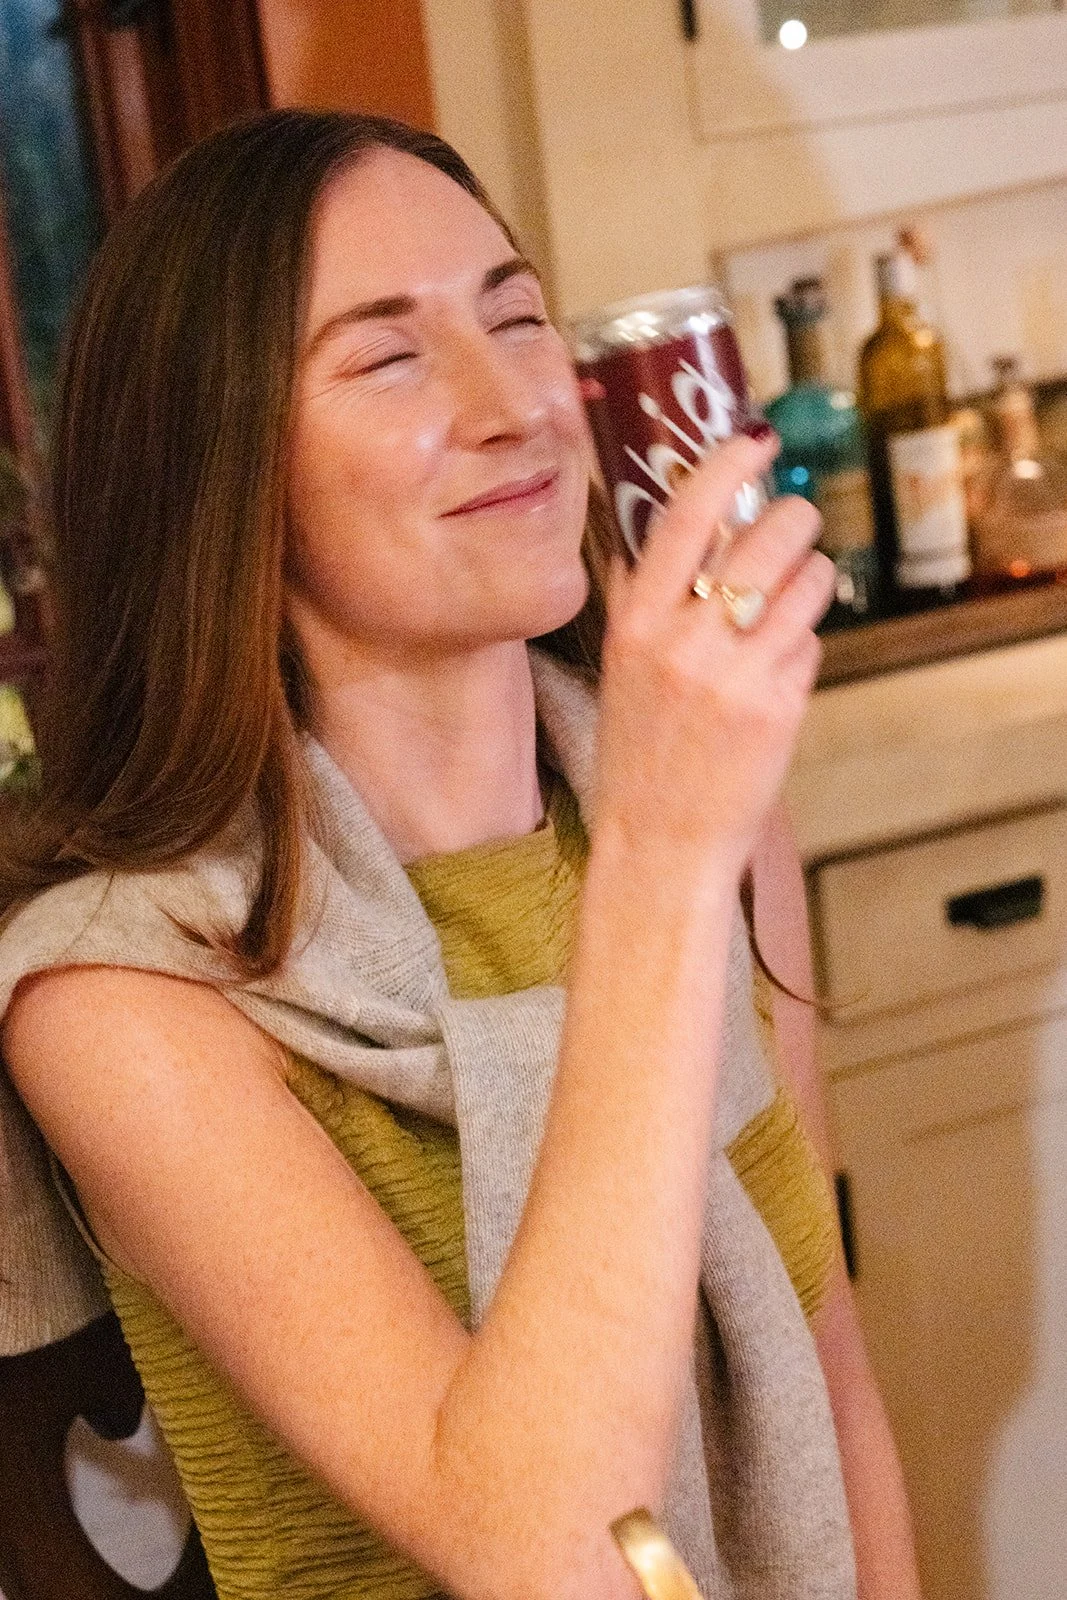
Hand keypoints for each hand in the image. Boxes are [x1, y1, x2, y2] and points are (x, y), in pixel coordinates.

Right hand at [595, 431, 832, 880]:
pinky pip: (810, 644)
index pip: (687, 515)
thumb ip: (635, 601)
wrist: (659, 845)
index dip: (729, 465)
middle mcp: (685, 641)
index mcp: (637, 623)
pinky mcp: (779, 706)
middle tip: (795, 523)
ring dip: (812, 576)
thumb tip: (647, 537)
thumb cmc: (638, 759)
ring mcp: (736, 674)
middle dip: (795, 518)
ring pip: (806, 583)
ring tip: (797, 591)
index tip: (756, 440)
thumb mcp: (619, 671)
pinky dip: (802, 646)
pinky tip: (778, 669)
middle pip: (767, 535)